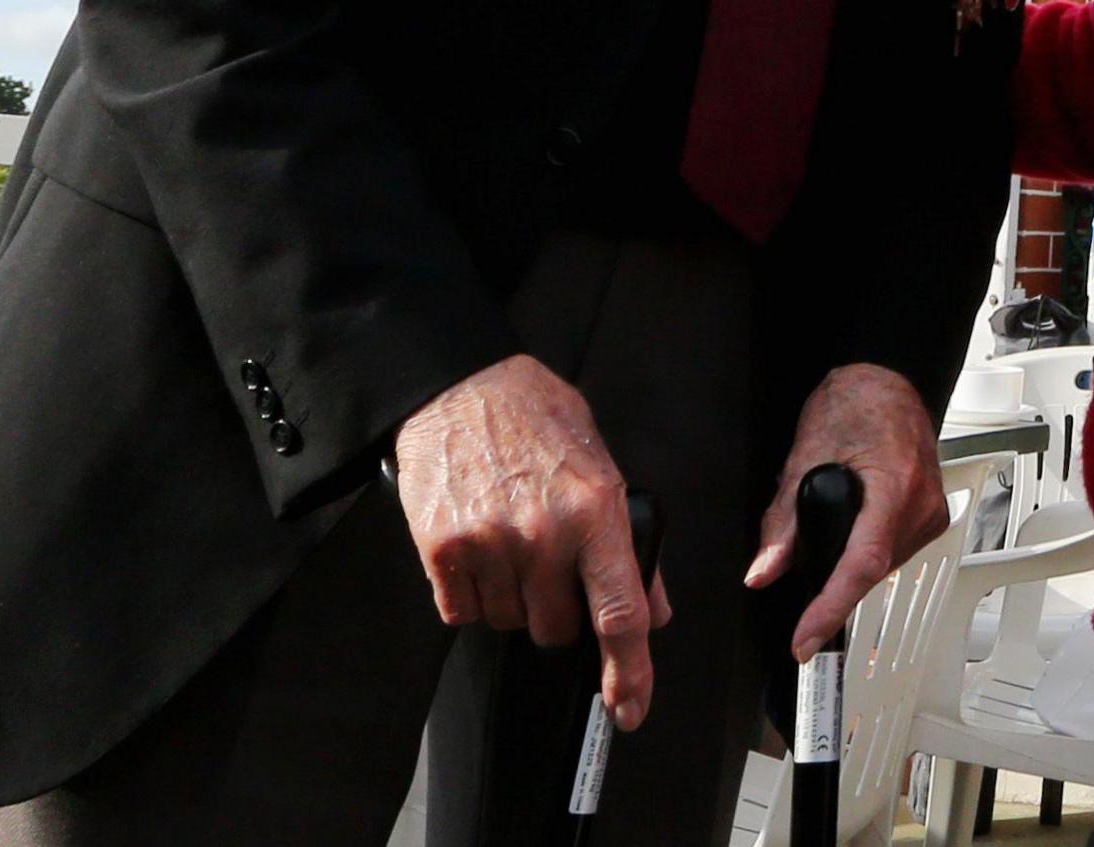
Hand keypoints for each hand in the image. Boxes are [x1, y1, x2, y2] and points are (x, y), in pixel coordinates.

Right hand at [393, 354, 670, 727]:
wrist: (459, 385)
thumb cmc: (537, 418)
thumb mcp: (600, 465)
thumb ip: (627, 542)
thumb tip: (651, 611)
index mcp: (594, 512)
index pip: (620, 613)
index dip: (628, 672)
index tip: (628, 708)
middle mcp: (543, 534)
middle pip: (557, 630)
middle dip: (559, 612)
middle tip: (550, 566)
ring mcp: (489, 544)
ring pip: (508, 622)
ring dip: (513, 600)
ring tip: (509, 542)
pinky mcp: (441, 550)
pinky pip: (462, 611)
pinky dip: (471, 594)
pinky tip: (477, 548)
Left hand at [744, 365, 949, 657]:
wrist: (888, 384)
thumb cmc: (855, 404)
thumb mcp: (804, 456)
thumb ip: (782, 522)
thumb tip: (763, 572)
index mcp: (893, 486)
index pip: (861, 565)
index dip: (830, 609)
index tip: (805, 641)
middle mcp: (921, 506)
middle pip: (868, 571)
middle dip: (829, 577)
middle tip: (801, 546)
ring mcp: (931, 515)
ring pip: (880, 566)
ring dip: (848, 561)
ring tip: (833, 517)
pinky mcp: (931, 519)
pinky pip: (891, 552)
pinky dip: (864, 549)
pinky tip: (854, 521)